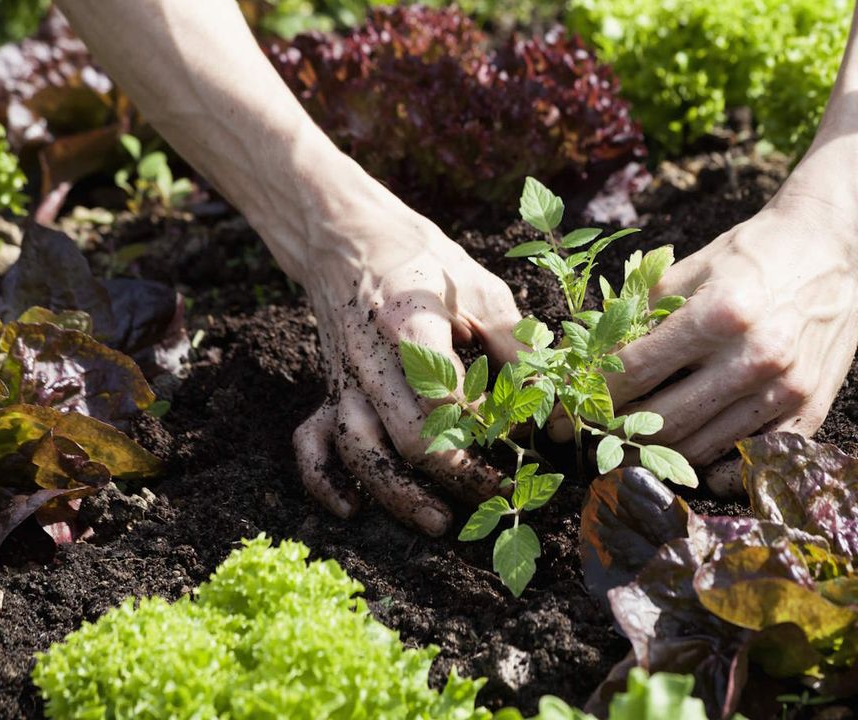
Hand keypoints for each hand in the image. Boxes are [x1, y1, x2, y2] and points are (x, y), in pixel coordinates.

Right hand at [291, 200, 523, 535]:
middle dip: (458, 475)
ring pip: (360, 450)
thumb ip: (515, 346)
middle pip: (407, 437)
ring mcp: (342, 378)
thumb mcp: (480, 288)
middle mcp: (369, 358)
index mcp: (409, 323)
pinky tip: (351, 508)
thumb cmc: (424, 263)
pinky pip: (311, 444)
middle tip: (503, 493)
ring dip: (397, 494)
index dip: (490, 428)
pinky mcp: (327, 390)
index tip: (525, 438)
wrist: (348, 237)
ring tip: (440, 522)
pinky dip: (323, 481)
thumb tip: (546, 408)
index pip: (448, 394)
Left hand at [603, 204, 857, 494]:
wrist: (834, 247)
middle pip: (663, 421)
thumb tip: (585, 359)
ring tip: (626, 447)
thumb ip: (640, 314)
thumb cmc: (752, 253)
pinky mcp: (810, 410)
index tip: (563, 412)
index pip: (634, 373)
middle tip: (588, 438)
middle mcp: (754, 358)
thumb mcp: (691, 267)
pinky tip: (688, 455)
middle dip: (614, 433)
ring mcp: (785, 390)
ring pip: (701, 448)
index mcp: (718, 314)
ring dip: (656, 453)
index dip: (591, 398)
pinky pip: (749, 459)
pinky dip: (714, 466)